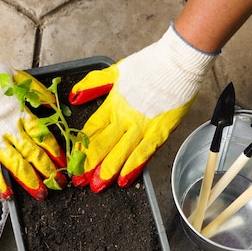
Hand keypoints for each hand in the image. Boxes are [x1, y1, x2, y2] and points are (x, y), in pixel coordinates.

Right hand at [0, 42, 65, 199]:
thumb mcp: (15, 76)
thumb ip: (35, 91)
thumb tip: (52, 104)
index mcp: (21, 112)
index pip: (44, 136)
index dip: (55, 151)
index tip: (63, 163)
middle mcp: (10, 129)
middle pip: (35, 154)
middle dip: (49, 171)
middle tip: (58, 183)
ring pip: (17, 165)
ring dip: (30, 181)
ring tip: (41, 193)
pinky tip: (7, 194)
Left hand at [68, 24, 216, 191]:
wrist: (177, 64)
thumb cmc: (150, 65)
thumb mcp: (115, 70)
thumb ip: (93, 84)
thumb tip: (74, 98)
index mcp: (112, 103)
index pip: (91, 129)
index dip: (81, 147)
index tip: (74, 161)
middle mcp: (124, 117)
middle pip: (102, 145)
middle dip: (90, 165)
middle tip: (80, 181)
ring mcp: (142, 126)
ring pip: (120, 153)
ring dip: (108, 171)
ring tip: (97, 186)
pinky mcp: (159, 132)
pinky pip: (143, 153)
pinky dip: (133, 167)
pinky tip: (124, 180)